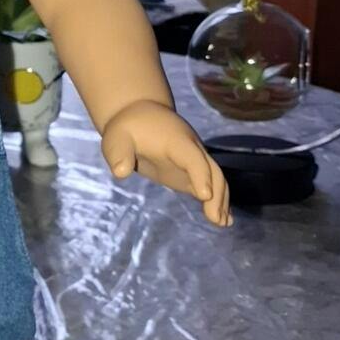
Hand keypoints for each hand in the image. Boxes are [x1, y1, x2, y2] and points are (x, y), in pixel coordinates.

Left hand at [101, 99, 231, 226]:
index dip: (200, 175)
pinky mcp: (191, 170)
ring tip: (223, 224)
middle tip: (216, 220)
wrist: (140, 115)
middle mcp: (192, 149)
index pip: (192, 158)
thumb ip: (118, 154)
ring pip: (216, 177)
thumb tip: (120, 172)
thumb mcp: (116, 138)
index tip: (204, 195)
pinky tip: (222, 220)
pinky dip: (217, 199)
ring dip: (221, 199)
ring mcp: (194, 159)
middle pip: (212, 170)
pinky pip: (210, 183)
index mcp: (176, 140)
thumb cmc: (127, 128)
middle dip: (216, 193)